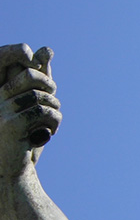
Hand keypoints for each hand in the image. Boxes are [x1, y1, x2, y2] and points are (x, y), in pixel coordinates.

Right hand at [0, 44, 60, 174]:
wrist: (11, 170)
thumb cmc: (24, 137)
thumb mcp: (32, 106)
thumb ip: (39, 83)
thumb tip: (47, 49)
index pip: (19, 63)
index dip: (40, 67)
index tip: (49, 88)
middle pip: (31, 74)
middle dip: (50, 87)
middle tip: (54, 104)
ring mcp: (0, 110)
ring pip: (40, 96)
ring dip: (54, 109)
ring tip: (52, 123)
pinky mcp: (10, 124)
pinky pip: (42, 113)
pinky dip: (53, 122)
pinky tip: (49, 133)